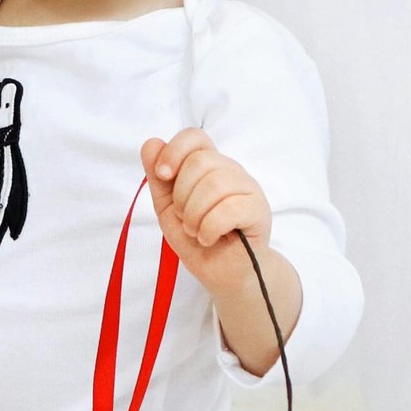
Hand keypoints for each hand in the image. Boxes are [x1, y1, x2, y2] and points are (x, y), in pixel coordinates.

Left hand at [140, 129, 272, 295]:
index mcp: (210, 166)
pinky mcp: (259, 211)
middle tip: (184, 218)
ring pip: (214, 184)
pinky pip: (228, 210)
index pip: (195, 136)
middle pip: (200, 161)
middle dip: (181, 195)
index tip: (162, 175)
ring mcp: (248, 189)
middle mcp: (231, 171)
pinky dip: (208, 229)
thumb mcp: (167, 208)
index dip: (174, 151)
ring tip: (196, 231)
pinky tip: (209, 239)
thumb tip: (151, 142)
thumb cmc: (197, 237)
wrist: (222, 273)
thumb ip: (159, 178)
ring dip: (194, 215)